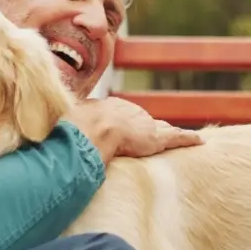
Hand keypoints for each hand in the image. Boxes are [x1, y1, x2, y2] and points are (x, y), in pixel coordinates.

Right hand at [64, 97, 202, 161]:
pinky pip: (177, 138)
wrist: (93, 129)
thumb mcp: (69, 126)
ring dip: (172, 134)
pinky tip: (201, 141)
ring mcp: (145, 125)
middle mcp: (131, 113)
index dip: (125, 124)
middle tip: (157, 133)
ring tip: (186, 137)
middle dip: (150, 128)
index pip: (122, 116)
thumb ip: (66, 128)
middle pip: (145, 121)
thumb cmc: (76, 129)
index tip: (127, 129)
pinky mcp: (157, 138)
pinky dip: (189, 139)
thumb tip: (49, 134)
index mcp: (110, 108)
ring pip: (163, 129)